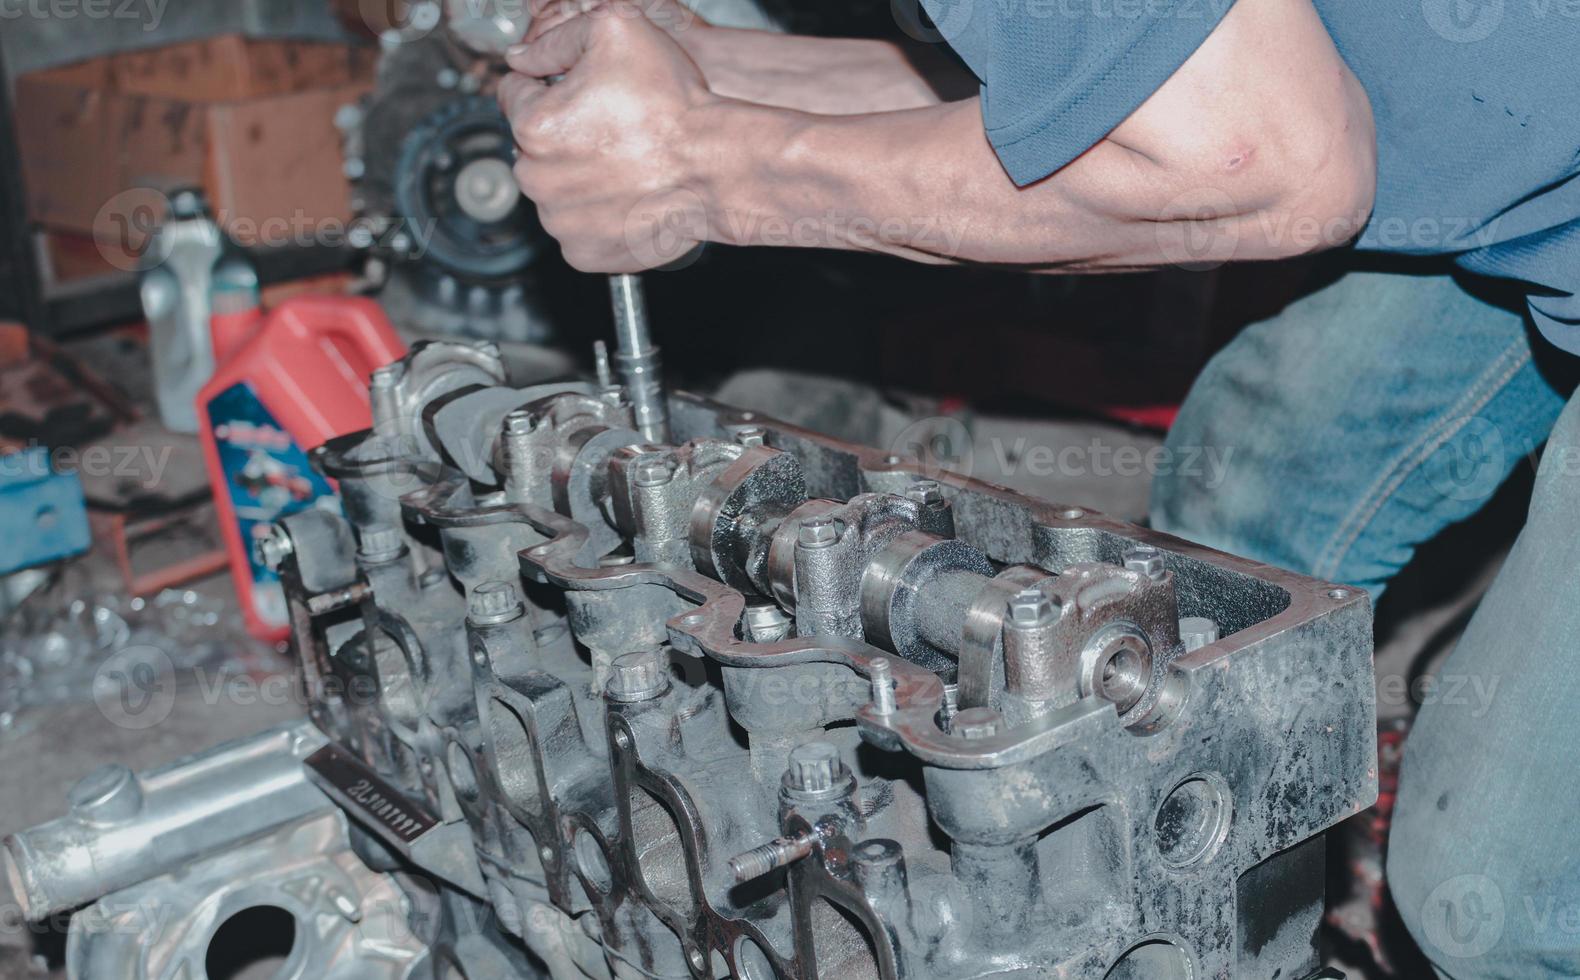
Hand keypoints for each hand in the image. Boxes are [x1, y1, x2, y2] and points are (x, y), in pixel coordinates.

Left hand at [500, 5, 714, 271]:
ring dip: (580, 177)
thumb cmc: (675, 109)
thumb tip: (523, 58)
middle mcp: (538, 178)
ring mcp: (560, 222)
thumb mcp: (616, 31)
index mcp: (534, 125)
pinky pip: (578, 229)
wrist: (717, 170)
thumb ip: (557, 38)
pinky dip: (597, 215)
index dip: (548, 85)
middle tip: (613, 127)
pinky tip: (627, 195)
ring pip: (555, 189)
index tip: (581, 92)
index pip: (515, 94)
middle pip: (534, 146)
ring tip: (625, 162)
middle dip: (564, 134)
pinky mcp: (583, 253)